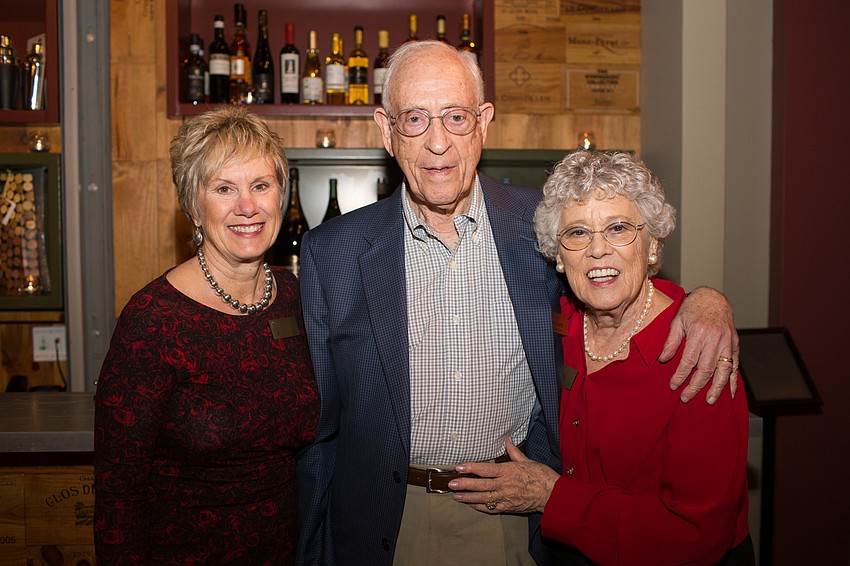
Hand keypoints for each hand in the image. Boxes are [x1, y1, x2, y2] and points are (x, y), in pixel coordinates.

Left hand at [448, 439, 559, 514]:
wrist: (552, 495)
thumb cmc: (541, 476)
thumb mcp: (527, 461)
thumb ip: (514, 451)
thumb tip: (507, 439)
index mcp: (508, 471)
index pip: (486, 469)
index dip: (471, 468)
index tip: (459, 467)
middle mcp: (504, 485)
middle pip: (481, 485)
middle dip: (464, 484)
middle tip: (451, 484)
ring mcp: (505, 498)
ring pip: (483, 499)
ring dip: (467, 498)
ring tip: (455, 496)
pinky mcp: (508, 508)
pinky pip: (491, 509)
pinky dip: (479, 507)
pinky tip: (470, 505)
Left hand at [661, 286, 738, 403]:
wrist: (713, 298)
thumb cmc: (693, 309)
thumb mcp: (677, 321)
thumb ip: (671, 341)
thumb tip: (663, 360)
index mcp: (699, 333)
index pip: (689, 361)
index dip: (681, 376)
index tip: (673, 386)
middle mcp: (716, 339)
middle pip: (706, 369)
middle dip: (695, 386)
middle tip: (686, 398)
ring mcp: (728, 342)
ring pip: (723, 370)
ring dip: (716, 387)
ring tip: (709, 400)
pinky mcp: (735, 345)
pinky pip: (735, 365)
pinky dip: (733, 380)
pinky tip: (731, 393)